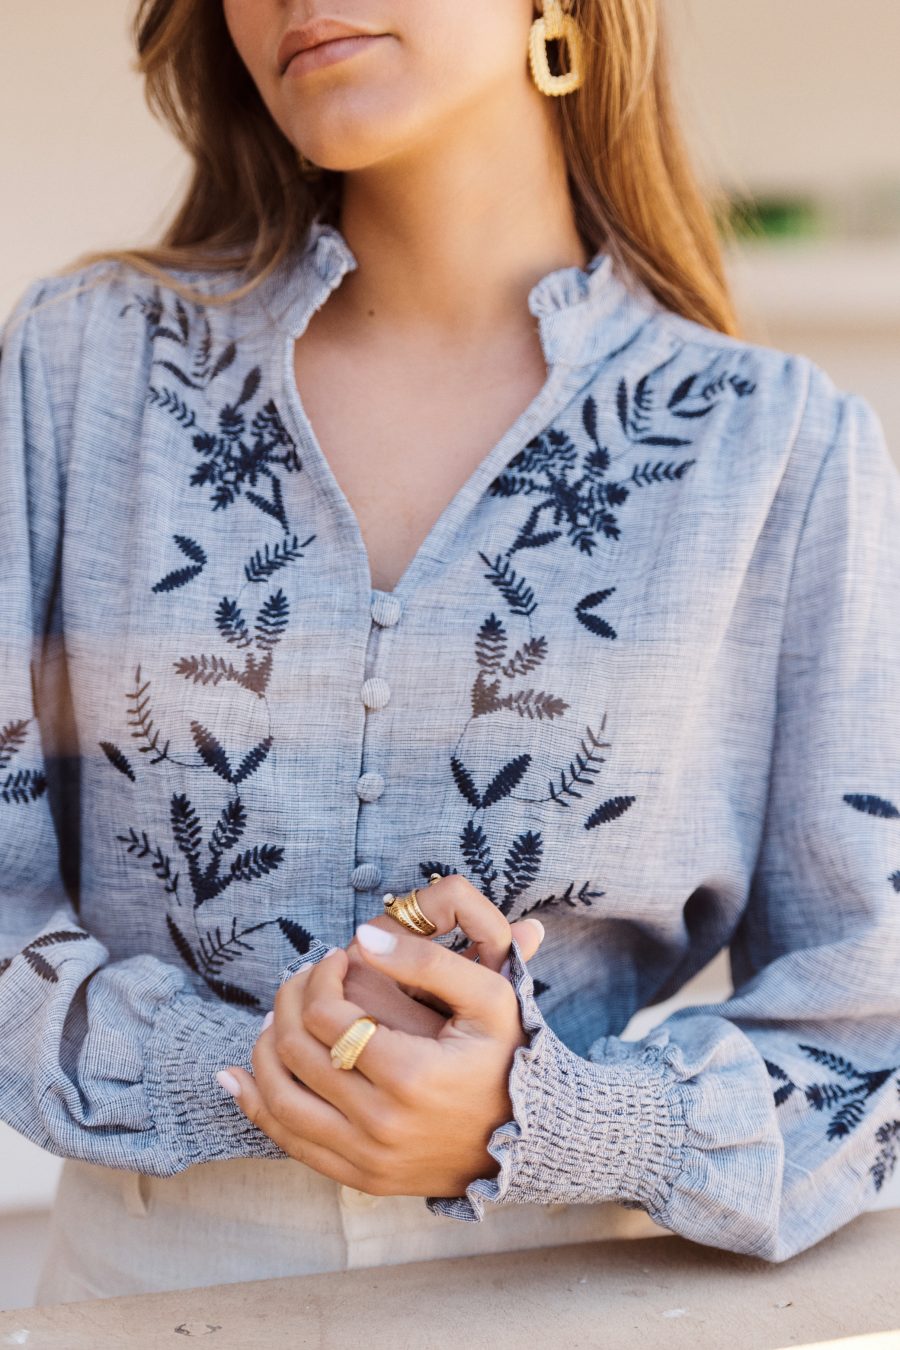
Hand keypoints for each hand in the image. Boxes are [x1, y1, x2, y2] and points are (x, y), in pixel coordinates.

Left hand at [218, 876, 545, 1195]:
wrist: (531, 1139)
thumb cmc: (509, 1058)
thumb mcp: (491, 997)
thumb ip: (428, 960)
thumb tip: (360, 938)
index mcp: (410, 1074)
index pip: (326, 1015)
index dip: (319, 975)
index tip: (334, 957)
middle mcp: (380, 1122)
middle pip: (295, 1050)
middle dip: (288, 1000)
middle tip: (304, 977)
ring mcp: (366, 1157)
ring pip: (279, 1098)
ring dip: (263, 1049)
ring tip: (276, 1016)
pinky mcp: (359, 1177)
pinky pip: (288, 1141)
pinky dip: (255, 1104)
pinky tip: (236, 1075)